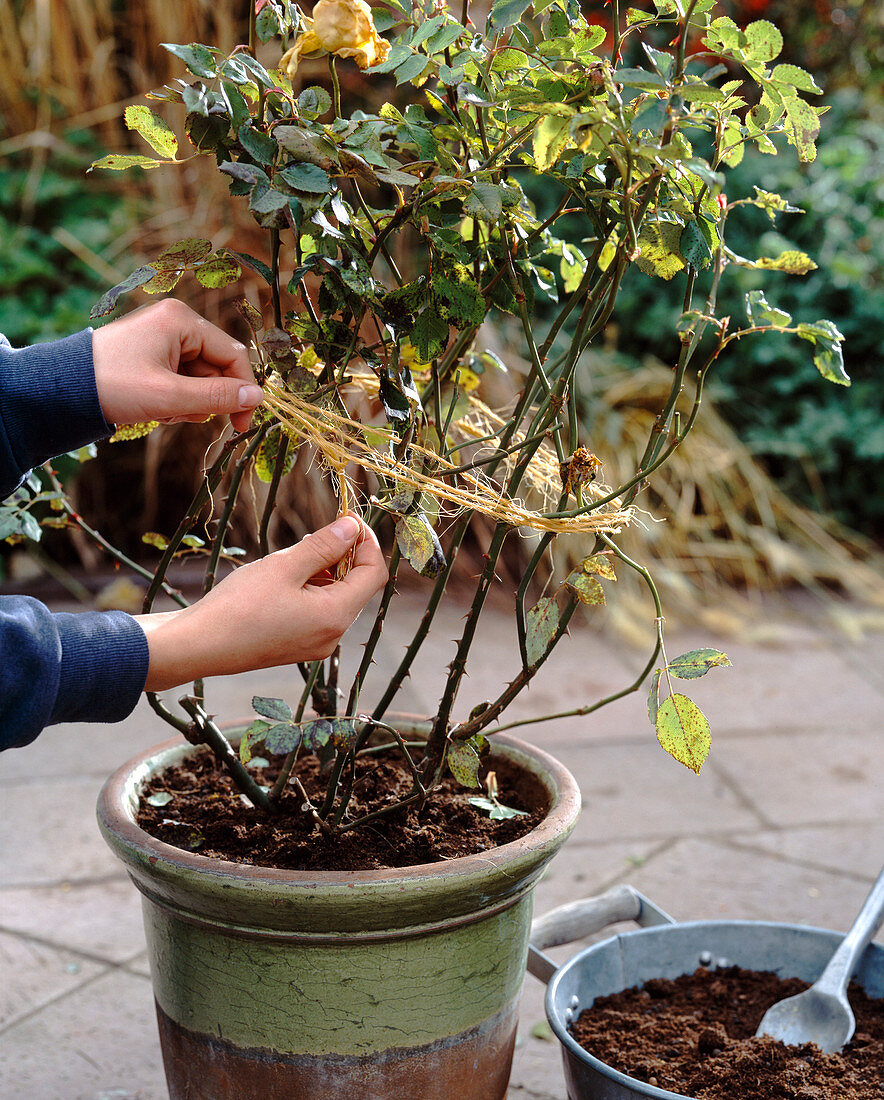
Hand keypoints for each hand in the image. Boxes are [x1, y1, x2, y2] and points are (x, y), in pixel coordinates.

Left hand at [92, 299, 262, 431]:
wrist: (62, 390)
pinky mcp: (152, 354)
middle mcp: (176, 323)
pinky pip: (180, 380)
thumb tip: (258, 398)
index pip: (232, 355)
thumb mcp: (170, 396)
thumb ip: (218, 397)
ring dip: (188, 402)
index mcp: (182, 320)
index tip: (241, 424)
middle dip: (204, 398)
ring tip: (162, 410)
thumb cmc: (114, 385)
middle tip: (183, 416)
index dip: (241, 391)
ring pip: (198, 378)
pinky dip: (174, 398)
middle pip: (215, 368)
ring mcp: (163, 338)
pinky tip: (154, 406)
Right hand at [136, 516, 387, 690]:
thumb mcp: (284, 566)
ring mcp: (315, 644)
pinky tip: (286, 576)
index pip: (373, 574)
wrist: (199, 646)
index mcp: (335, 616)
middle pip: (357, 587)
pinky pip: (318, 612)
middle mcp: (332, 635)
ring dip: (326, 571)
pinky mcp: (297, 646)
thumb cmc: (239, 605)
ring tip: (297, 553)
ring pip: (336, 598)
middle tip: (322, 530)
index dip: (368, 543)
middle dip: (345, 555)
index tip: (349, 520)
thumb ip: (323, 546)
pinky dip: (312, 589)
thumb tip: (352, 527)